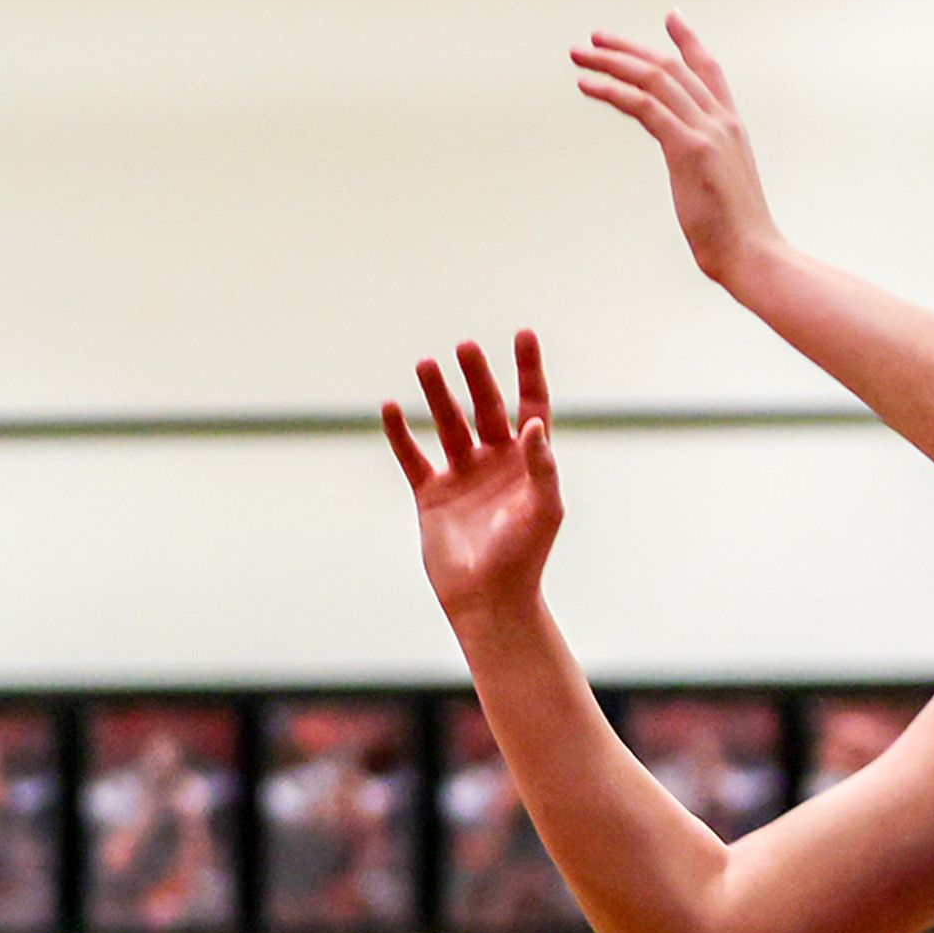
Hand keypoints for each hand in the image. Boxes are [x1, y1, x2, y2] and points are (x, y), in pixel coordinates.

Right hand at [383, 334, 565, 635]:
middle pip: (485, 406)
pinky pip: (411, 455)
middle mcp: (495, 461)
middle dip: (477, 376)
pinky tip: (390, 407)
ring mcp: (461, 475)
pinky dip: (399, 432)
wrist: (487, 598)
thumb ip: (541, 465)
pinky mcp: (430, 493)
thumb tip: (533, 424)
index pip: (531, 405)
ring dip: (437, 395)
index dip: (528, 370)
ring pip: (447, 423)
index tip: (523, 334)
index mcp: (528, 462)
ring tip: (426, 364)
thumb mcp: (543, 508)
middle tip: (464, 348)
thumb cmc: (524, 556)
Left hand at [571, 14, 783, 289]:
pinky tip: (588, 86)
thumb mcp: (719, 183)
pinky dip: (613, 91)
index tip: (671, 15)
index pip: (709, 70)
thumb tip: (691, 164)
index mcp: (730, 126)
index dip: (689, 41)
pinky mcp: (689, 148)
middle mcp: (720, 120)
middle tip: (595, 38)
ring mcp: (706, 131)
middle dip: (629, 49)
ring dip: (612, 63)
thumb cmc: (733, 229)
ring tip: (579, 55)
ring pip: (655, 78)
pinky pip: (645, 106)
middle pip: (671, 67)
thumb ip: (705, 161)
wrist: (752, 254)